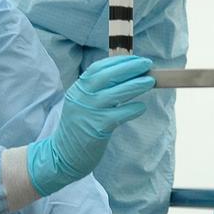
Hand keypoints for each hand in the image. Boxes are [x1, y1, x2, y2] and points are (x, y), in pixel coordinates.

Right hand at [27, 55, 153, 195]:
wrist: (63, 154)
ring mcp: (89, 111)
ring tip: (151, 81)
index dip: (120, 62)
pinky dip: (133, 109)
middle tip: (148, 64)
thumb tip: (127, 75)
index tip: (136, 60)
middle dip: (130, 68)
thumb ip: (99, 90)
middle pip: (109, 76)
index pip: (99, 68)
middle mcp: (82, 96)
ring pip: (117, 93)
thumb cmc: (81, 126)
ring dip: (136, 85)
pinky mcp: (97, 127)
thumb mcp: (83, 102)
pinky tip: (142, 107)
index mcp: (79, 87)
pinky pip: (120, 114)